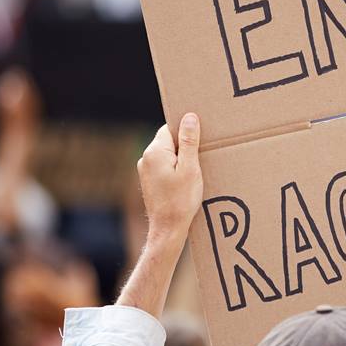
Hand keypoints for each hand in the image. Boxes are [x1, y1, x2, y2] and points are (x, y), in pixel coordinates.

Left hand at [137, 114, 202, 243]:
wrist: (168, 229)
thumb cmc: (181, 200)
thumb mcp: (191, 168)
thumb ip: (189, 141)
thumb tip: (189, 117)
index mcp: (155, 151)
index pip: (170, 128)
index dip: (186, 132)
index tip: (199, 141)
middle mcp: (146, 157)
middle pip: (169, 140)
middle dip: (185, 147)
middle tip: (200, 160)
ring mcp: (145, 170)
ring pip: (167, 154)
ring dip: (181, 160)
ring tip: (193, 174)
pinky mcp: (148, 180)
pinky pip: (163, 166)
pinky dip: (175, 170)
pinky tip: (185, 182)